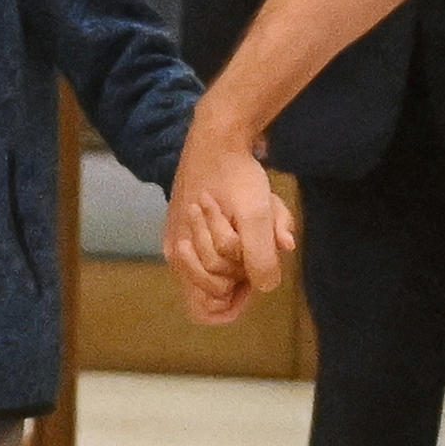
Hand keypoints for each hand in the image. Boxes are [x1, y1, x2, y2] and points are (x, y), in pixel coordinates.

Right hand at [163, 130, 297, 323]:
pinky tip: (241, 217)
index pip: (205, 310)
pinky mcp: (187, 228)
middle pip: (215, 290)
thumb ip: (261, 255)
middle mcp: (178, 254)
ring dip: (241, 253)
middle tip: (255, 241)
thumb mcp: (257, 213)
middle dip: (241, 272)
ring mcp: (181, 241)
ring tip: (251, 223)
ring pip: (218, 270)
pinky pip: (213, 251)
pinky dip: (235, 240)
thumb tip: (266, 287)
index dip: (233, 304)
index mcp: (185, 255)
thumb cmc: (235, 174)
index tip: (252, 282)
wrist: (218, 135)